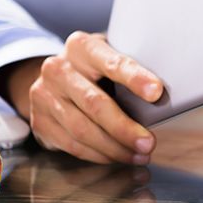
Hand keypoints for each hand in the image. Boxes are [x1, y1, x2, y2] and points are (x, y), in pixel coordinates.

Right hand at [7, 31, 164, 164]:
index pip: (111, 63)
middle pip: (95, 103)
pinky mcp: (39, 120)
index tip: (156, 92)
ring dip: (114, 147)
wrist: (53, 77)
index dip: (134, 78)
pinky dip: (99, 155)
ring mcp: (43, 95)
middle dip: (125, 127)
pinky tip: (117, 156)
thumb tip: (163, 95)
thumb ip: (129, 68)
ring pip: (82, 129)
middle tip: (149, 143)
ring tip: (139, 154)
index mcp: (81, 46)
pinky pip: (72, 144)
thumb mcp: (108, 56)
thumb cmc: (94, 68)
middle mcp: (58, 68)